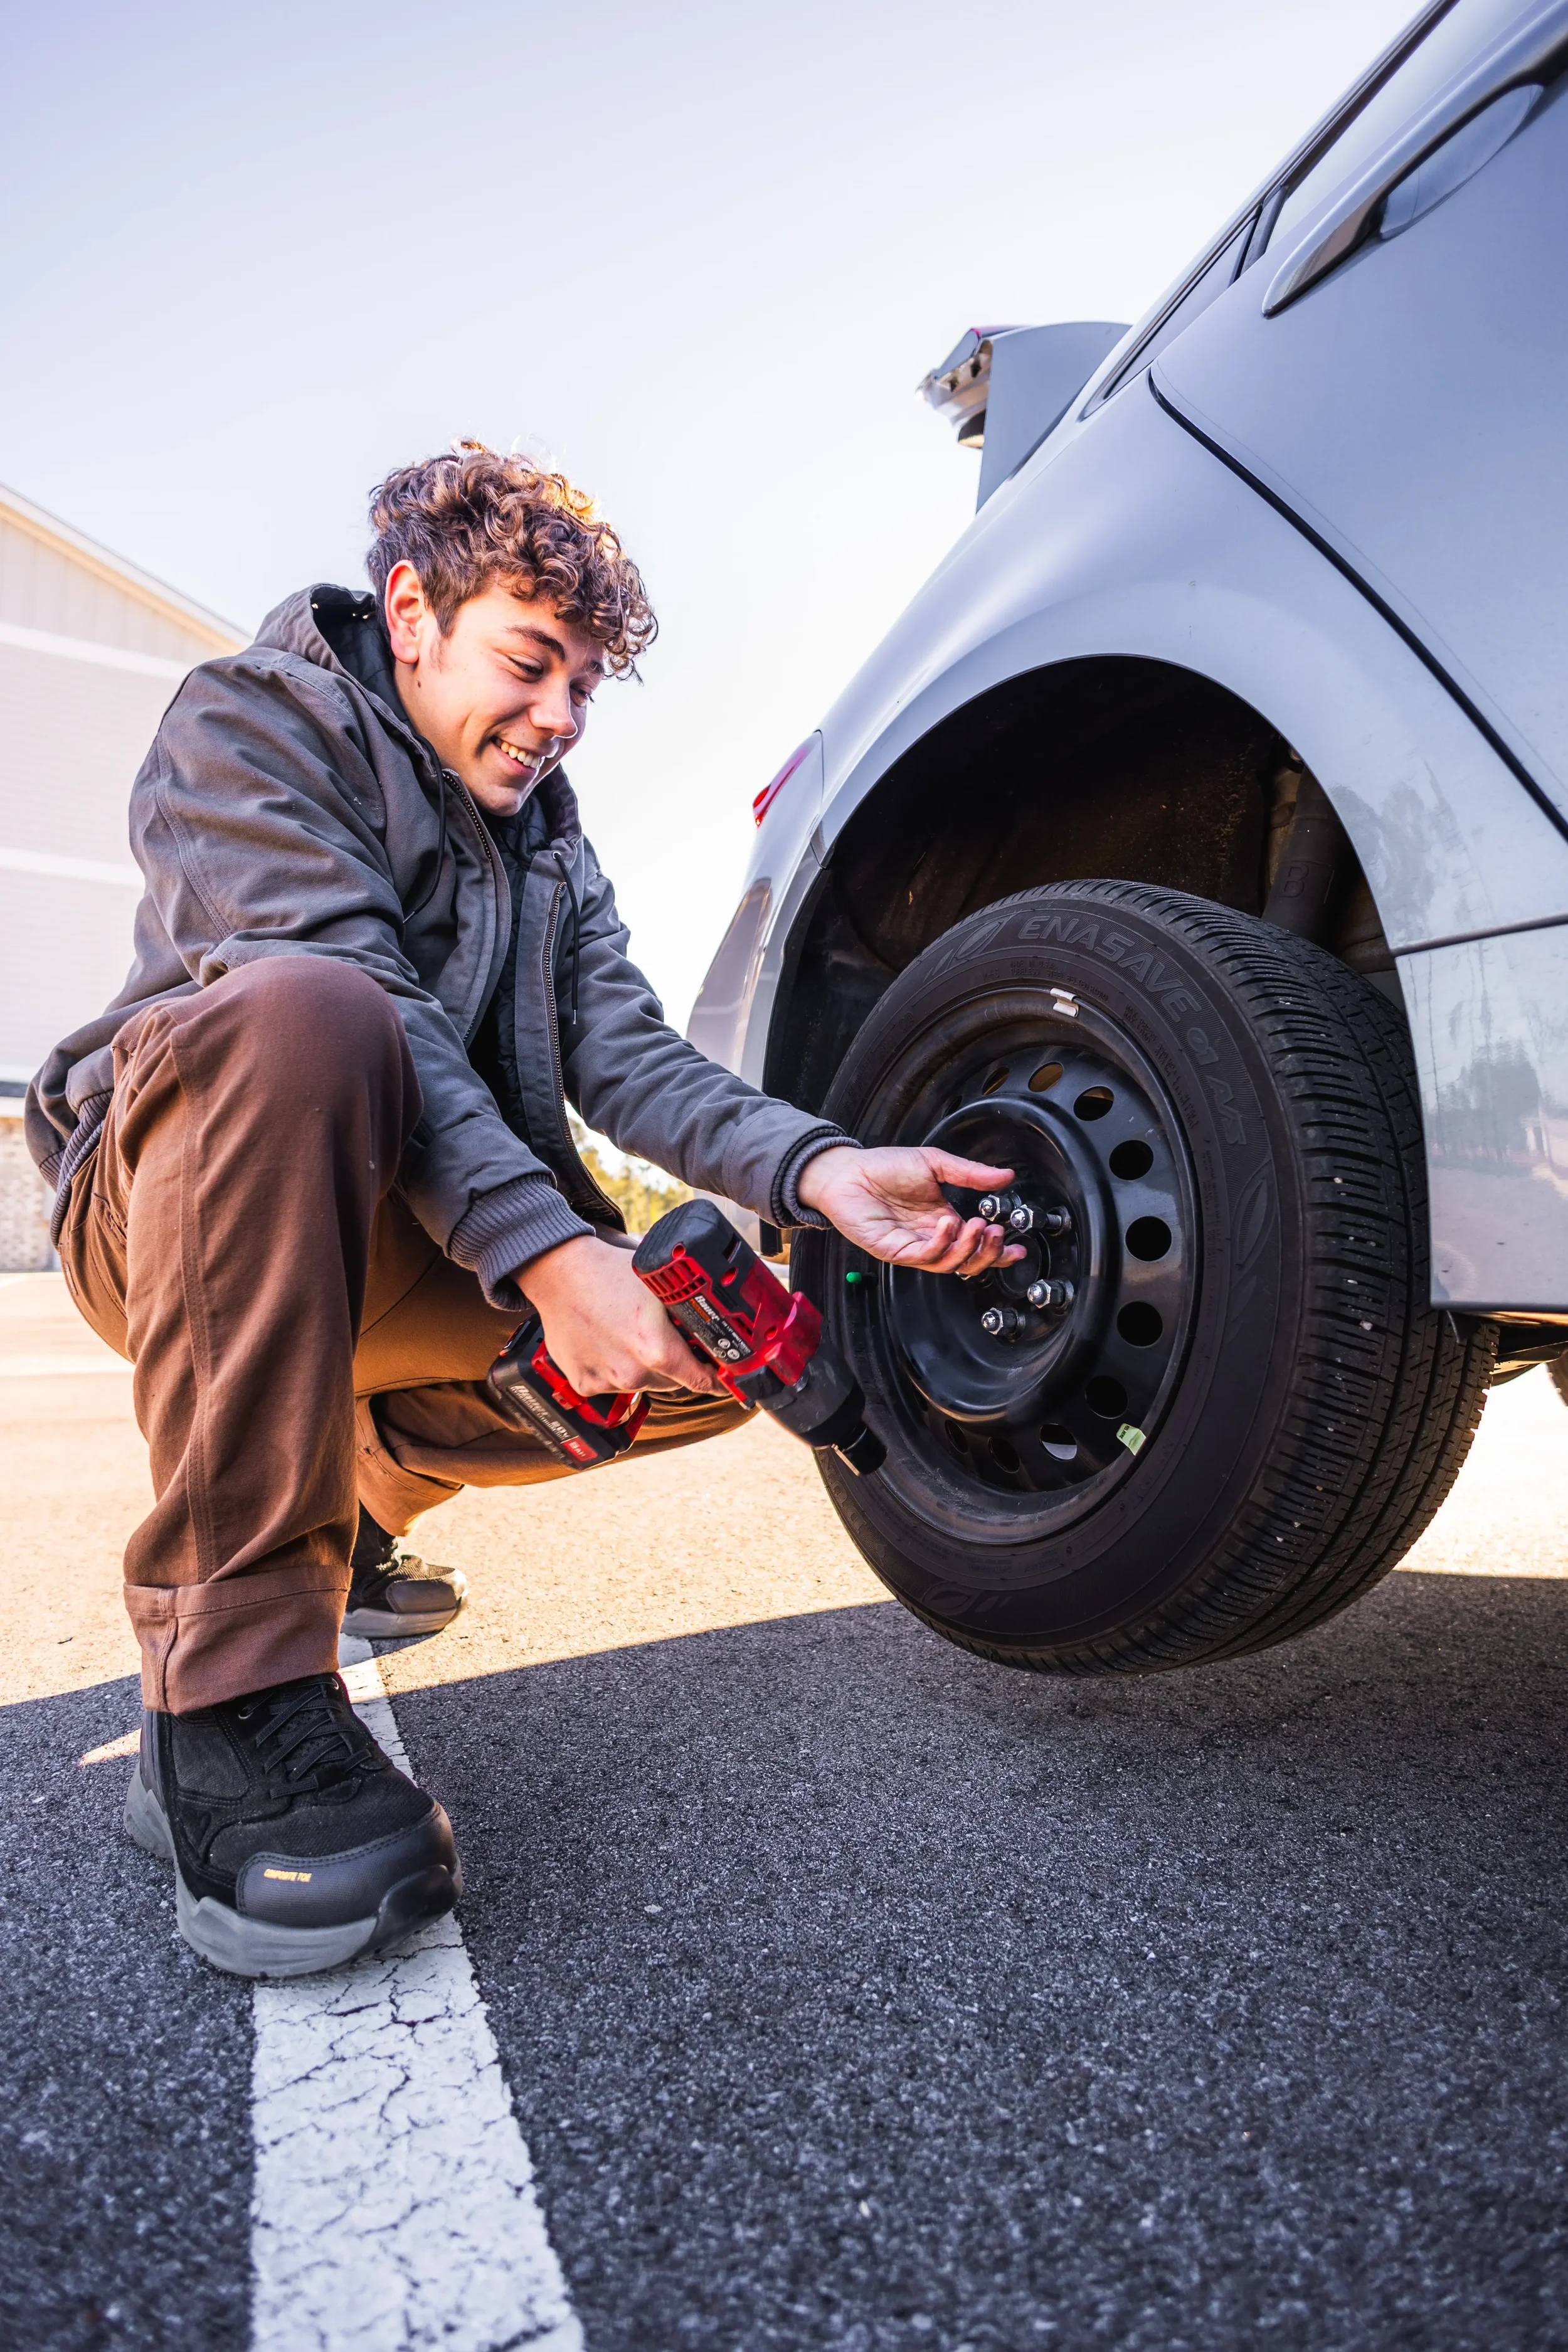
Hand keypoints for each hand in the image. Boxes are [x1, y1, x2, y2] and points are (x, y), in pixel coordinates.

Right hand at [515, 1236, 728, 1397]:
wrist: (559, 1273)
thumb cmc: (609, 1272)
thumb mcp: (661, 1284)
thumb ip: (691, 1309)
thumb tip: (722, 1322)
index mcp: (658, 1350)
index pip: (701, 1380)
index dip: (717, 1380)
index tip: (724, 1381)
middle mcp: (633, 1373)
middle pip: (672, 1381)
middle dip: (676, 1364)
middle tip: (667, 1338)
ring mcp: (606, 1381)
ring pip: (641, 1383)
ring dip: (643, 1367)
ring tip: (629, 1334)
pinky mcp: (584, 1383)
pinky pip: (611, 1383)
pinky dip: (613, 1368)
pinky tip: (607, 1341)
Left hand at [796, 1144, 1027, 1276]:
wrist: (847, 1170)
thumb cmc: (883, 1168)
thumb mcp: (935, 1164)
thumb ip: (971, 1174)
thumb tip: (1005, 1176)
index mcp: (943, 1221)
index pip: (976, 1245)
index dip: (999, 1251)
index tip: (1018, 1247)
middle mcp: (930, 1238)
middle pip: (967, 1262)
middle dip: (988, 1253)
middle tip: (997, 1234)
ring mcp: (912, 1247)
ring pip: (949, 1264)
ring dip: (967, 1248)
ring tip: (975, 1226)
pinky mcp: (893, 1251)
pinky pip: (924, 1257)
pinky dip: (941, 1244)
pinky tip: (947, 1225)